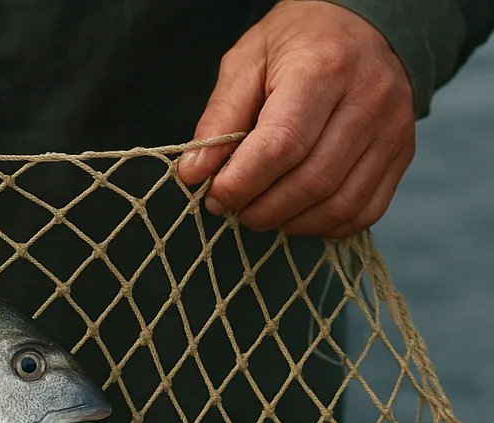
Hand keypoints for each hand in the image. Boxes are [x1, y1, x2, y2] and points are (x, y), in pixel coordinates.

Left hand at [177, 0, 414, 238]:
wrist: (367, 24)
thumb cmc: (296, 45)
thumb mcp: (246, 63)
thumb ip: (218, 119)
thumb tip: (193, 174)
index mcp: (323, 69)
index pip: (281, 146)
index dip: (241, 183)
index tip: (215, 196)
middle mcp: (368, 99)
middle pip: (311, 182)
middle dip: (261, 210)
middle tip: (235, 209)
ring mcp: (392, 129)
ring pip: (338, 204)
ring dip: (290, 222)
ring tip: (262, 211)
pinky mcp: (402, 153)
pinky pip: (364, 212)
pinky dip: (324, 226)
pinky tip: (298, 214)